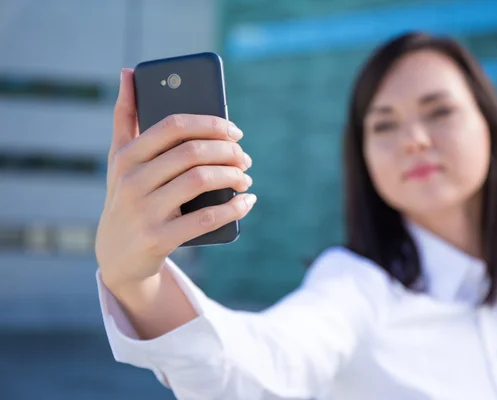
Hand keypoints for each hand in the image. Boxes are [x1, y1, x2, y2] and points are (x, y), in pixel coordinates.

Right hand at [95, 68, 255, 294]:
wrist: (116, 256)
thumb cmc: (126, 197)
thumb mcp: (119, 159)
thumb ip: (126, 117)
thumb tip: (129, 72)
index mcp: (127, 156)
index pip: (174, 126)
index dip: (211, 124)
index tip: (235, 132)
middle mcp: (132, 180)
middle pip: (192, 152)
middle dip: (228, 152)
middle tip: (245, 158)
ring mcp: (144, 211)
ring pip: (200, 181)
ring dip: (233, 176)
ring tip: (245, 178)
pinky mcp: (158, 239)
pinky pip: (205, 219)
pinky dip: (233, 208)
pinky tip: (247, 202)